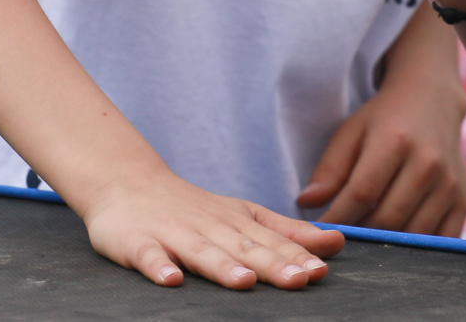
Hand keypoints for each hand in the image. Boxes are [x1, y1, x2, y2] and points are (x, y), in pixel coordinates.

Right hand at [79, 166, 343, 289]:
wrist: (128, 183)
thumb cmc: (195, 209)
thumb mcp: (245, 215)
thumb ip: (288, 232)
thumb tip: (336, 242)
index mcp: (237, 221)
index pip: (271, 241)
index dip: (296, 256)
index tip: (321, 270)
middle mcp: (210, 226)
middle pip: (244, 248)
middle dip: (272, 264)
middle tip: (299, 279)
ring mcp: (173, 234)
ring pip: (202, 252)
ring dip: (223, 266)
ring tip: (244, 282)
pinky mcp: (138, 242)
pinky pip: (148, 256)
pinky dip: (159, 266)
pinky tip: (171, 281)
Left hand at [296, 52, 465, 235]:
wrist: (433, 101)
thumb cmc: (384, 119)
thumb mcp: (351, 132)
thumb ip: (330, 169)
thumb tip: (305, 204)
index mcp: (395, 141)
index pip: (361, 194)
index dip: (336, 219)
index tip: (317, 232)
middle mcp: (428, 163)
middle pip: (387, 218)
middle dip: (359, 235)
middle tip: (341, 240)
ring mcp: (449, 184)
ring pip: (413, 234)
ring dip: (385, 246)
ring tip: (365, 242)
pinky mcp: (463, 200)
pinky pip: (440, 240)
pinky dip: (417, 250)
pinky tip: (397, 244)